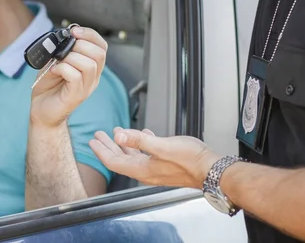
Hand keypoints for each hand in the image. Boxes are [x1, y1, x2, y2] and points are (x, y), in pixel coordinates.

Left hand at [30, 27, 106, 127]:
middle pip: (99, 54)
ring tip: (58, 62)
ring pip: (89, 65)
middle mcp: (92, 78)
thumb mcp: (55, 62)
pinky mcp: (76, 96)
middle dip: (80, 45)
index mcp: (91, 68)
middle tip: (64, 50)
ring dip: (70, 58)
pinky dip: (62, 68)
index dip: (90, 35)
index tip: (74, 31)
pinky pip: (75, 76)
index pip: (102, 46)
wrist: (40, 110)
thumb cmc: (48, 87)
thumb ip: (61, 50)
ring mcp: (86, 88)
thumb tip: (63, 37)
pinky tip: (54, 70)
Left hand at [89, 128, 221, 188]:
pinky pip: (147, 153)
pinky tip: (143, 133)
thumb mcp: (162, 146)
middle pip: (120, 158)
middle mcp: (146, 171)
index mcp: (142, 169)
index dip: (101, 151)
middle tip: (97, 136)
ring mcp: (156, 168)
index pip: (114, 161)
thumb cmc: (190, 159)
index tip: (92, 141)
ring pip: (132, 155)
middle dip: (108, 146)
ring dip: (122, 143)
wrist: (212, 169)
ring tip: (115, 133)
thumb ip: (139, 140)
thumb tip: (118, 135)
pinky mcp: (165, 164)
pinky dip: (140, 143)